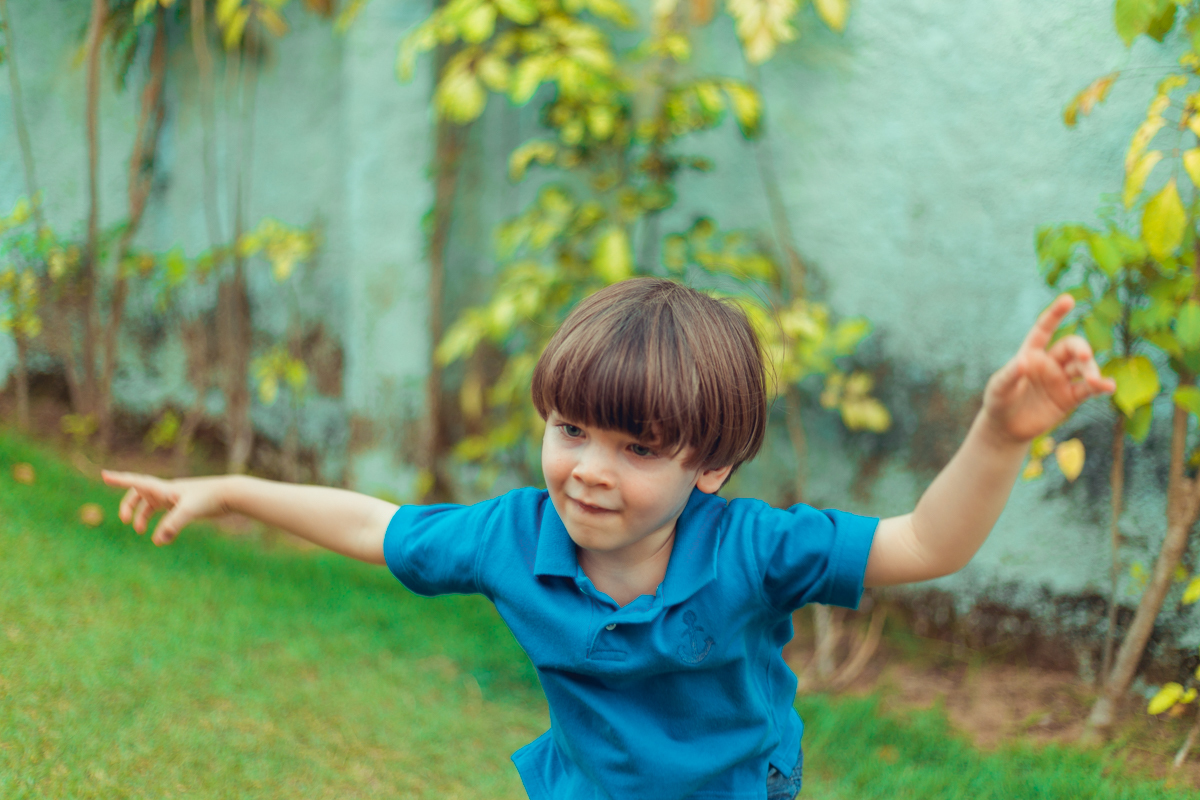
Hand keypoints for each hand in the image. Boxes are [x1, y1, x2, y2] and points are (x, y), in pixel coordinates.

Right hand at [101, 470, 229, 545]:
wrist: (230, 494)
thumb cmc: (210, 498)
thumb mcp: (189, 511)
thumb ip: (172, 525)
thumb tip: (157, 541)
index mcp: (164, 488)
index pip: (136, 482)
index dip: (119, 479)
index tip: (104, 475)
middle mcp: (168, 491)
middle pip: (140, 494)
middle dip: (128, 505)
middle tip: (125, 520)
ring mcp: (176, 497)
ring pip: (152, 504)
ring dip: (142, 516)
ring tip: (140, 531)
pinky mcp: (186, 505)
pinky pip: (166, 513)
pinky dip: (160, 524)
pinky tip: (162, 537)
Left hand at [981, 294, 1115, 444]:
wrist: (1006, 428)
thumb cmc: (999, 402)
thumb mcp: (999, 388)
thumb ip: (1009, 375)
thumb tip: (1023, 361)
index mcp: (1030, 354)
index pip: (1044, 330)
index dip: (1055, 314)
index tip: (1068, 299)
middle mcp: (1049, 363)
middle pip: (1071, 347)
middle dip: (1080, 348)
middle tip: (1084, 356)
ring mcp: (1061, 379)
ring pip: (1082, 367)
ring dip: (1091, 370)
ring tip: (1094, 381)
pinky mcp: (1070, 397)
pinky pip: (1088, 389)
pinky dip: (1100, 386)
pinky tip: (1109, 386)